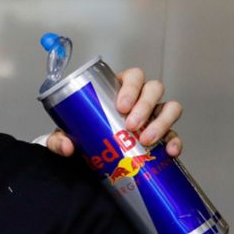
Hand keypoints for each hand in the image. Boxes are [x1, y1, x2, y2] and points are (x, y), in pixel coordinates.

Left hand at [44, 67, 183, 156]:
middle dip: (144, 105)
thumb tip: (66, 147)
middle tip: (130, 125)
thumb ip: (59, 139)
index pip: (133, 76)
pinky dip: (175, 141)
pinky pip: (174, 134)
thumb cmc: (83, 134)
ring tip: (146, 140)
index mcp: (119, 89)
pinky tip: (169, 151)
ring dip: (162, 121)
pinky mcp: (162, 135)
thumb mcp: (67, 134)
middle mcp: (140, 99)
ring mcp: (154, 116)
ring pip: (170, 107)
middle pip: (154, 89)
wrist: (91, 157)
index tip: (120, 106)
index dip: (131, 87)